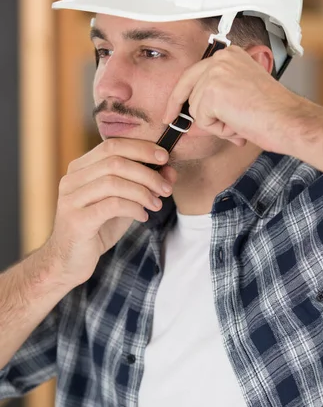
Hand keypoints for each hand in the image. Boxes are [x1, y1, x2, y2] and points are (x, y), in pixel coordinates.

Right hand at [45, 139, 175, 287]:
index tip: (165, 156)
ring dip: (142, 191)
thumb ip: (142, 185)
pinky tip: (142, 216)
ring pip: (113, 181)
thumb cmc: (97, 229)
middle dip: (147, 172)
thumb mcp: (123, 203)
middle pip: (115, 161)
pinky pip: (111, 205)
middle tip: (165, 188)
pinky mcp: (76, 220)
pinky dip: (133, 208)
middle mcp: (72, 179)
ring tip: (157, 204)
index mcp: (81, 168)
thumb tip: (170, 170)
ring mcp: (71, 199)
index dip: (141, 147)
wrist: (69, 261)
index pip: (112, 145)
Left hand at [163, 45, 295, 151]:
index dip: (181, 93)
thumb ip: (218, 100)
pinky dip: (217, 129)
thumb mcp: (240, 97)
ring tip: (239, 122)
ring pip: (196, 108)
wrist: (288, 120)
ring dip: (214, 123)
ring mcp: (216, 73)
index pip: (194, 73)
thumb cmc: (273, 112)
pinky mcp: (213, 91)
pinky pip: (201, 120)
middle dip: (177, 106)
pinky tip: (237, 124)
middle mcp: (221, 59)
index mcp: (230, 55)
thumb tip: (194, 118)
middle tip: (168, 119)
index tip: (172, 107)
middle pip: (186, 87)